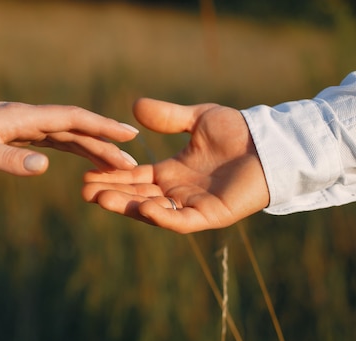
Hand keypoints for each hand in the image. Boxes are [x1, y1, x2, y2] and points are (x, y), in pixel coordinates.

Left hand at [0, 102, 138, 175]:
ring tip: (118, 164)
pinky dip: (75, 150)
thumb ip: (9, 160)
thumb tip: (45, 167)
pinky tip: (88, 159)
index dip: (100, 126)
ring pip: (68, 136)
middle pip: (75, 128)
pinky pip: (55, 142)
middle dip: (104, 143)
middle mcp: (28, 118)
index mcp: (21, 118)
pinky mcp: (21, 136)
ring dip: (93, 148)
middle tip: (132, 162)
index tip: (127, 135)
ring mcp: (26, 126)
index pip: (70, 118)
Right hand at [82, 98, 269, 233]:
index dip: (113, 176)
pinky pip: (181, 220)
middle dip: (112, 194)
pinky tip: (143, 208)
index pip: (135, 177)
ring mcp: (193, 205)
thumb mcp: (197, 119)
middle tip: (85, 191)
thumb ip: (168, 117)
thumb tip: (135, 106)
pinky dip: (162, 216)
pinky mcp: (210, 215)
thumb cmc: (239, 131)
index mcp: (172, 172)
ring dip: (128, 206)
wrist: (271, 143)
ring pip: (153, 210)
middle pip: (137, 196)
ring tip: (101, 198)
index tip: (88, 172)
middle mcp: (177, 192)